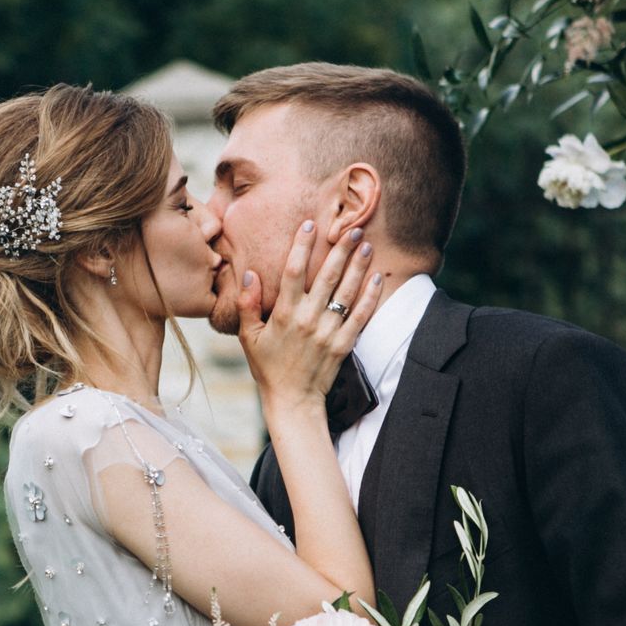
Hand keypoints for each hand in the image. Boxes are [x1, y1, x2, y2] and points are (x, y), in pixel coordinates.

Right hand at [237, 220, 380, 411]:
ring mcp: (328, 332)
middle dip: (340, 250)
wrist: (292, 400)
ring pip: (346, 292)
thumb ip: (247, 305)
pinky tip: (377, 278)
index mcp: (284, 315)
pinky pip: (361, 316)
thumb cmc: (268, 367)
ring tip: (366, 245)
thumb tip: (250, 274)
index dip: (301, 246)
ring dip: (358, 266)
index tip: (310, 225)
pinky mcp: (344, 344)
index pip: (293, 272)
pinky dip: (371, 296)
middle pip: (327, 276)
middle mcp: (308, 319)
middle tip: (351, 228)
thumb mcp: (248, 337)